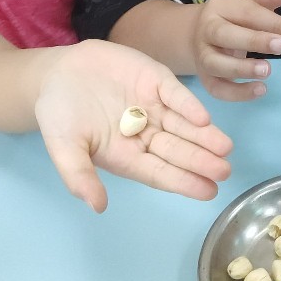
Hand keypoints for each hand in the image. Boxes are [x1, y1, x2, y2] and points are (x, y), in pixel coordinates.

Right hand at [33, 40, 232, 211]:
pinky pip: (174, 93)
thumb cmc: (59, 115)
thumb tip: (97, 207)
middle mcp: (145, 133)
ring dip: (204, 135)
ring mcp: (152, 106)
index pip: (159, 172)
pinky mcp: (154, 79)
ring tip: (225, 148)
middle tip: (224, 171)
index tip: (208, 192)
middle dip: (201, 161)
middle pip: (177, 150)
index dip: (183, 182)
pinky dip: (188, 104)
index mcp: (126, 155)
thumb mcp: (63, 147)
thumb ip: (79, 175)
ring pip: (183, 124)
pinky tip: (203, 117)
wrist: (56, 73)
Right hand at [191, 0, 280, 99]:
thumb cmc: (231, 15)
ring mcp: (203, 55)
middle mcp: (207, 30)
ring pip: (217, 64)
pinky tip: (260, 90)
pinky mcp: (205, 77)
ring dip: (242, 69)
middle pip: (225, 35)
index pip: (248, 13)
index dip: (275, 22)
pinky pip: (217, 89)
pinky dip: (236, 94)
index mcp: (220, 6)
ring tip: (267, 71)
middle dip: (253, 41)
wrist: (195, 33)